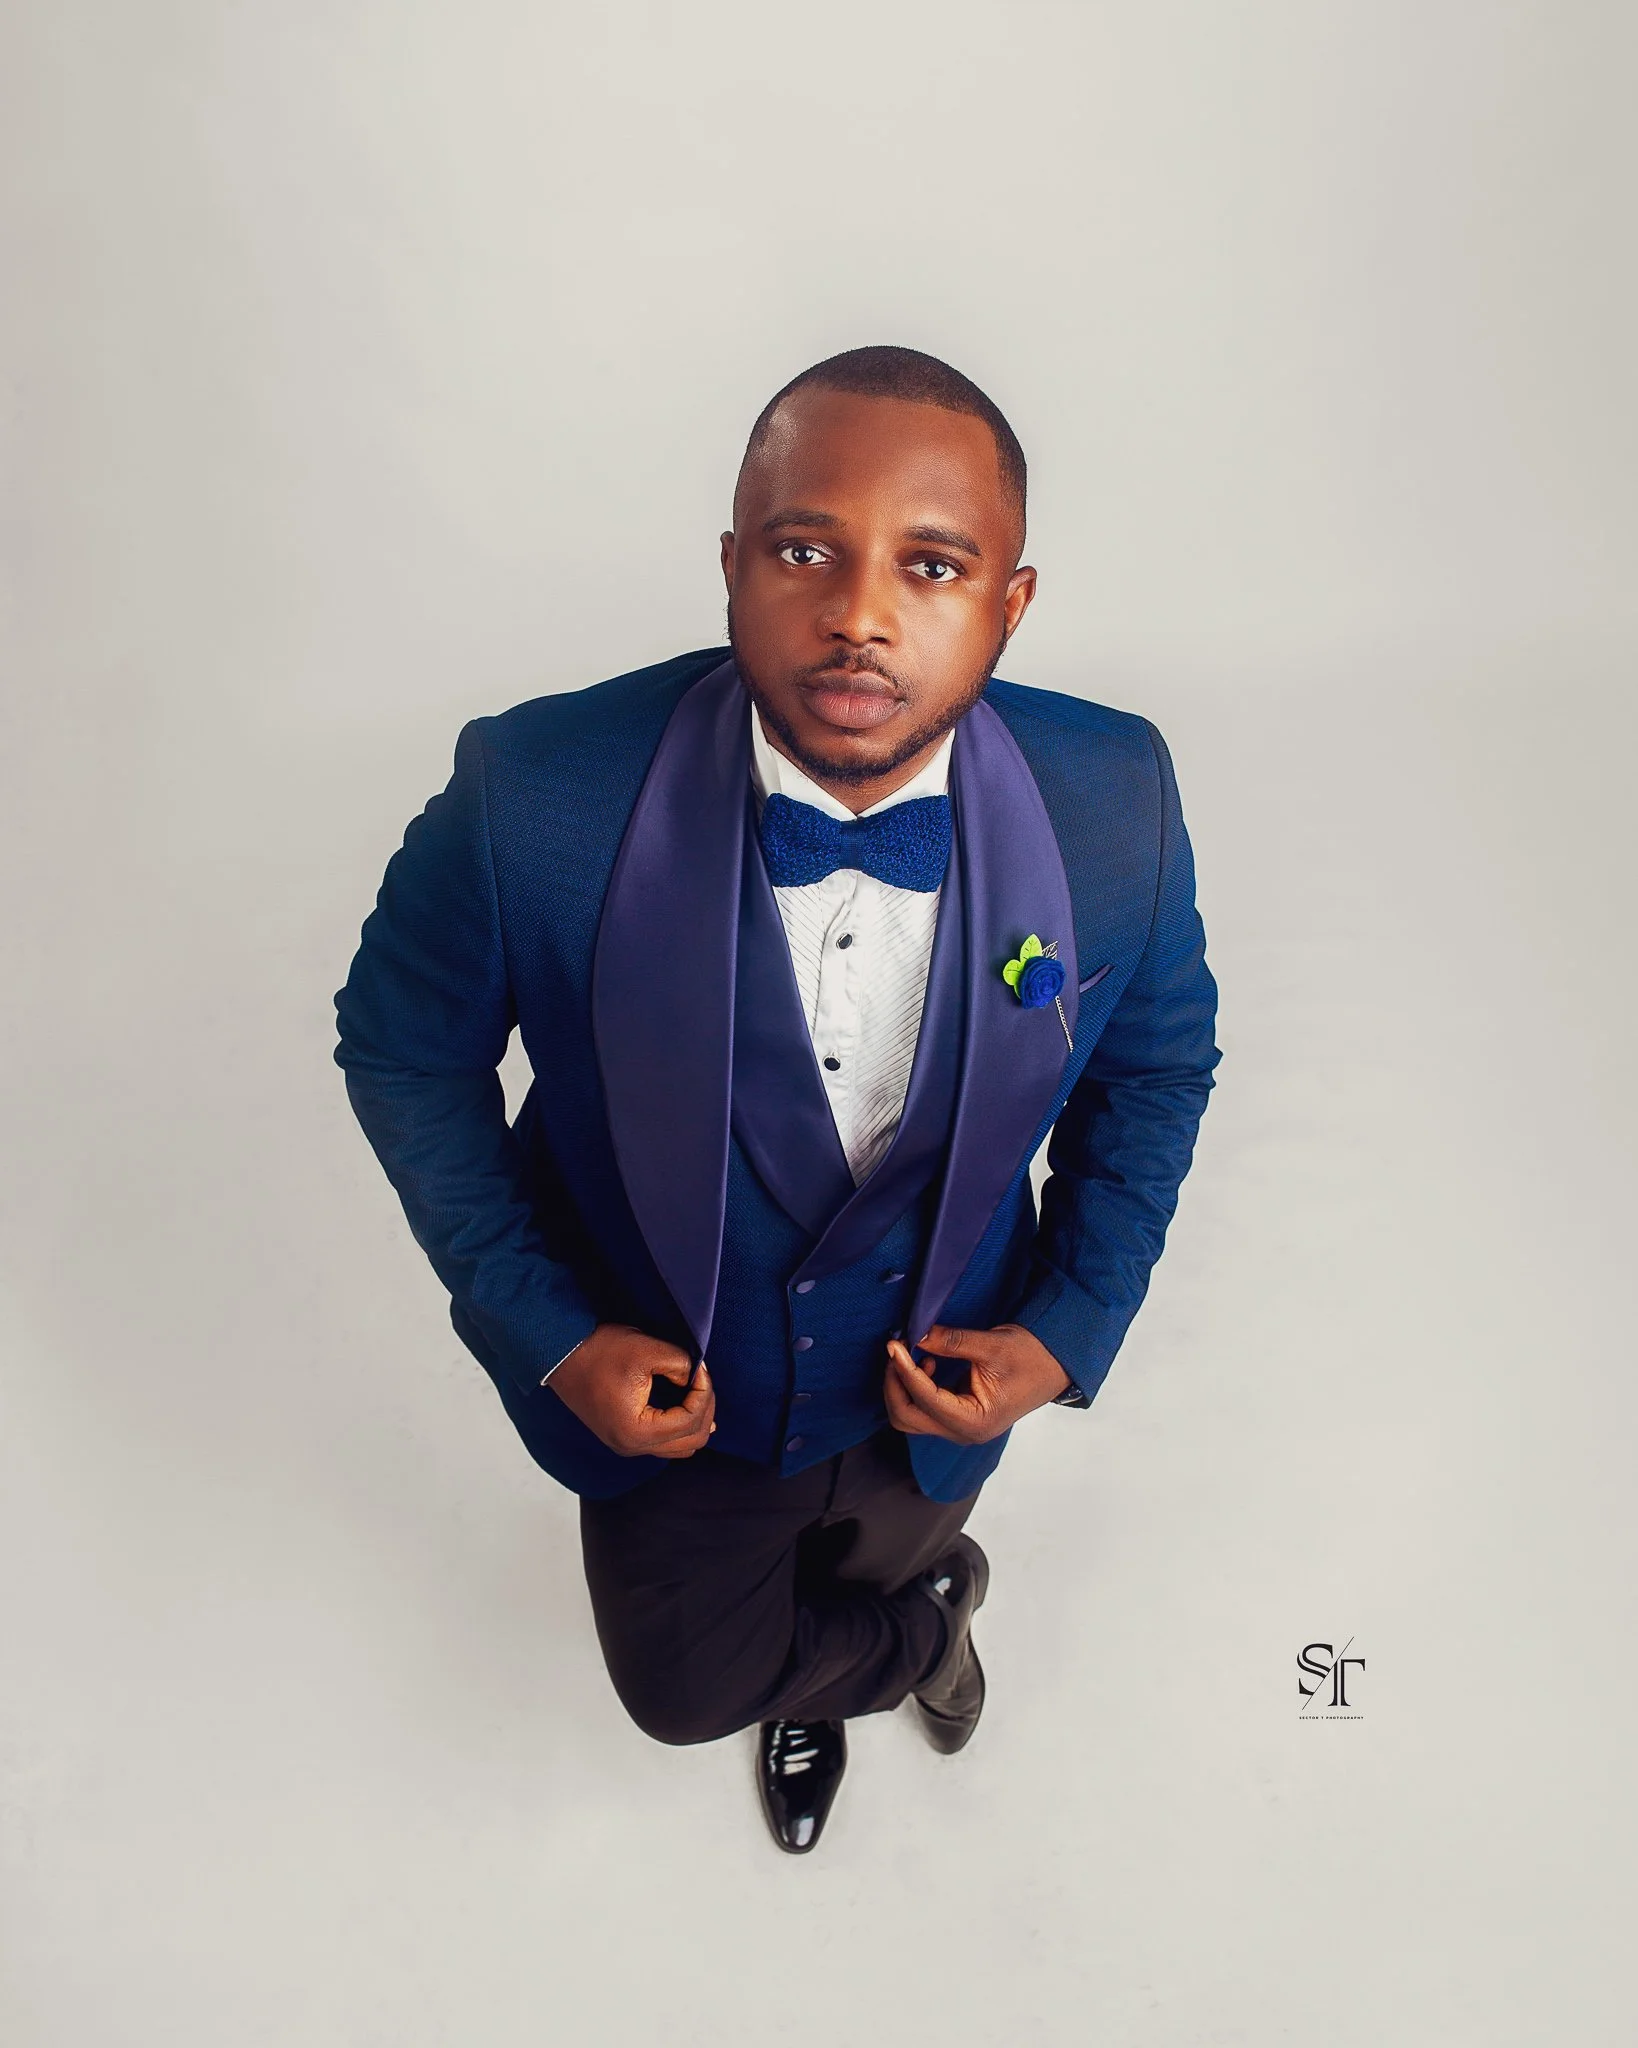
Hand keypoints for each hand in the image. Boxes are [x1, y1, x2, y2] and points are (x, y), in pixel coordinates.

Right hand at [547, 1324, 715, 1458]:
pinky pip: (663, 1442)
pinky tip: (687, 1407)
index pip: (690, 1421)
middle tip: (702, 1378)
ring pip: (679, 1447)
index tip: (699, 1367)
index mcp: (636, 1431)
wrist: (561, 1354)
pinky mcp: (623, 1436)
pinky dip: (680, 1426)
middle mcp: (631, 1446)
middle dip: (704, 1409)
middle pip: (690, 1442)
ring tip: (698, 1391)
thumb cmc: (599, 1351)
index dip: (703, 1392)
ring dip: (694, 1421)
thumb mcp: (646, 1350)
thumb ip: (680, 1364)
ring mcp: (626, 1445)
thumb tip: (695, 1375)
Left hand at [884, 1323, 1072, 1444]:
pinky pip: (923, 1409)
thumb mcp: (991, 1346)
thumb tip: (916, 1334)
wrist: (1056, 1364)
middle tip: (896, 1350)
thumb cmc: (1032, 1356)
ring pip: (911, 1416)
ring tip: (911, 1355)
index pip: (926, 1399)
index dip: (905, 1370)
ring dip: (902, 1387)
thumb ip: (951, 1342)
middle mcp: (964, 1431)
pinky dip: (914, 1388)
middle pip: (908, 1418)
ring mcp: (960, 1427)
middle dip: (895, 1384)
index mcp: (975, 1421)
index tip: (895, 1343)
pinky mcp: (958, 1416)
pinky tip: (927, 1364)